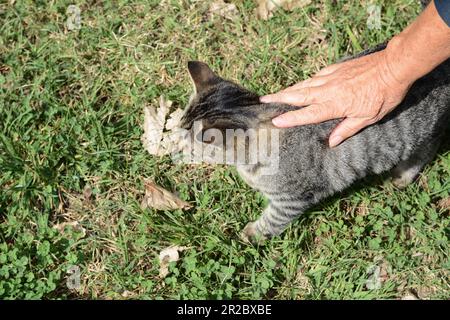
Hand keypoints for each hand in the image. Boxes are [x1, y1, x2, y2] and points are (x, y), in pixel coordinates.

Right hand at [261, 49, 411, 146]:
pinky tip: (301, 84)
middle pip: (298, 96)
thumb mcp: (368, 118)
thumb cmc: (383, 95)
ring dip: (288, 90)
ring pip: (304, 85)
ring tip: (275, 94)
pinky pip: (315, 76)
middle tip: (263, 101)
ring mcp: (330, 77)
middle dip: (279, 99)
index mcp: (334, 105)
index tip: (275, 121)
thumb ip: (347, 129)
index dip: (291, 119)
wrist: (393, 66)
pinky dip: (305, 81)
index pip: (307, 114)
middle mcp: (327, 90)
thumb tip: (331, 142)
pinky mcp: (335, 68)